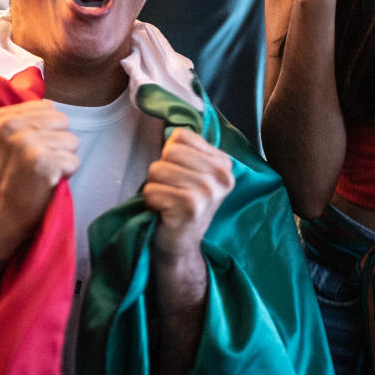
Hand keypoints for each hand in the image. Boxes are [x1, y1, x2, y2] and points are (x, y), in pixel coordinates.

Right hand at [0, 100, 77, 259]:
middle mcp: (12, 126)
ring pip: (72, 141)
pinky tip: (48, 183)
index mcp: (1, 118)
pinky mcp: (43, 161)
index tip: (29, 150)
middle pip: (63, 120)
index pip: (48, 107)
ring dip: (63, 159)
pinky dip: (66, 175)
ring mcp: (27, 143)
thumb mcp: (1, 142)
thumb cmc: (5, 180)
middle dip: (58, 142)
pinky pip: (74, 161)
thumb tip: (51, 105)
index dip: (47, 130)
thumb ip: (22, 121)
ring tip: (43, 173)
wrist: (0, 217)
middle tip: (39, 163)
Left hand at [142, 128, 234, 259]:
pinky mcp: (190, 206)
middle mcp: (221, 176)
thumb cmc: (182, 204)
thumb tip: (170, 129)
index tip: (181, 176)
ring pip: (157, 170)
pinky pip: (151, 190)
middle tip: (173, 191)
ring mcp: (208, 191)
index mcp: (223, 163)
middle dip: (161, 172)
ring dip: (155, 187)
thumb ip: (186, 149)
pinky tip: (165, 212)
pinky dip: (151, 202)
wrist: (181, 245)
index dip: (171, 154)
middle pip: (169, 152)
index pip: (181, 136)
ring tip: (170, 201)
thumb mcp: (193, 172)